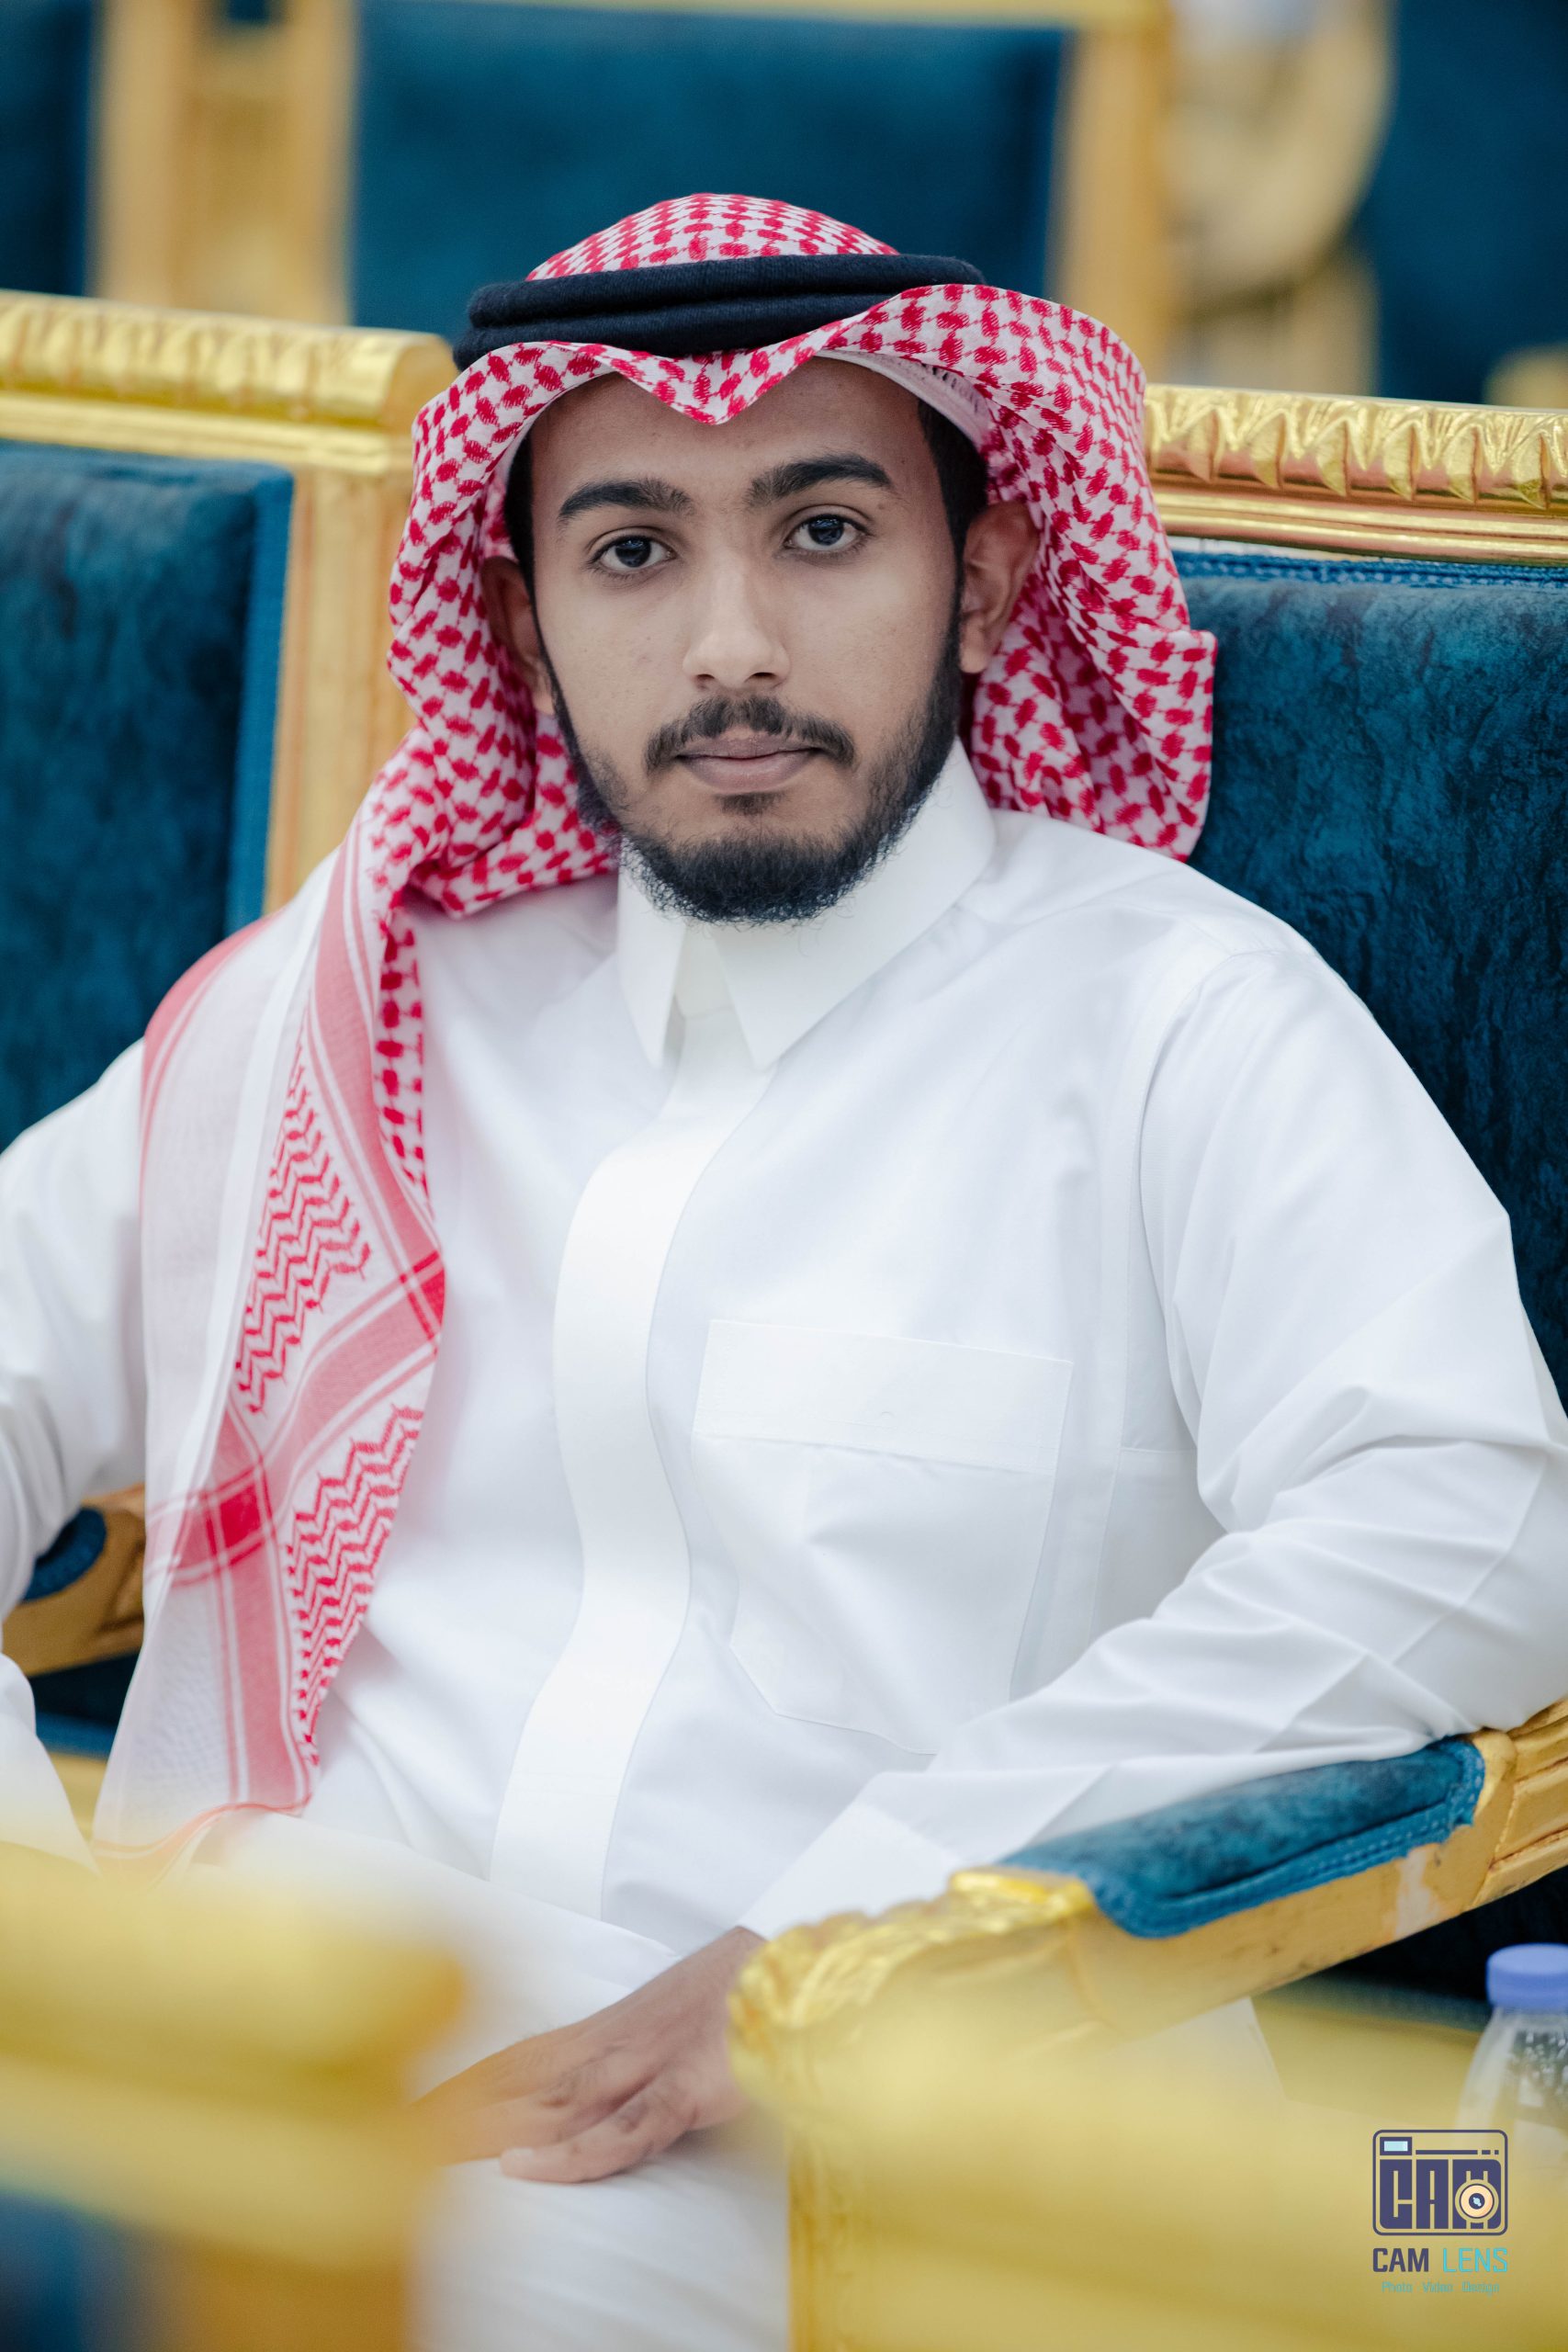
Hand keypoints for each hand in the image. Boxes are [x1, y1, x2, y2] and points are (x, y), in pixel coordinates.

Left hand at [418, 1925, 763, 2182]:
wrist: (814, 1964)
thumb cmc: (760, 1982)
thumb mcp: (694, 2007)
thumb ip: (654, 2043)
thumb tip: (631, 2068)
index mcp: (619, 2023)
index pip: (525, 2054)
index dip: (469, 2080)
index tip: (417, 2105)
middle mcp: (620, 2039)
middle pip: (519, 2080)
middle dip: (455, 2111)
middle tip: (388, 2136)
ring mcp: (648, 2063)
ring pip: (550, 2105)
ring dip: (486, 2132)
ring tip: (421, 2156)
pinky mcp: (686, 2091)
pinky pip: (621, 2132)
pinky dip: (571, 2153)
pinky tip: (524, 2170)